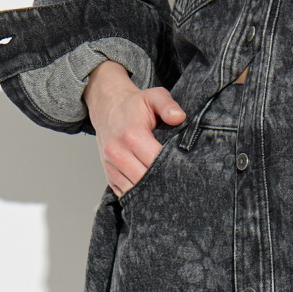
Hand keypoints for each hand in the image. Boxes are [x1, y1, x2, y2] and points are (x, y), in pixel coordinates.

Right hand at [82, 61, 185, 195]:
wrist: (107, 108)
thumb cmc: (134, 105)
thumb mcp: (153, 96)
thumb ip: (168, 105)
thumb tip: (179, 117)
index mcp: (131, 134)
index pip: (155, 161)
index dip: (171, 167)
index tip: (184, 168)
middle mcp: (117, 152)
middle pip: (145, 179)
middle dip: (163, 181)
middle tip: (179, 180)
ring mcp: (111, 166)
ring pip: (135, 190)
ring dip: (151, 191)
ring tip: (167, 186)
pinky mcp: (109, 175)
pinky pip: (125, 193)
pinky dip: (139, 195)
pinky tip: (151, 189)